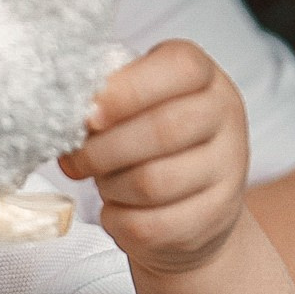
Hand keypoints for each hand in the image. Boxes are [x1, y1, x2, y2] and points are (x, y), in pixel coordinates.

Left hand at [61, 41, 249, 276]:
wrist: (194, 203)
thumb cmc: (153, 142)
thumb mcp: (138, 104)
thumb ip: (110, 98)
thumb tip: (66, 111)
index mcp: (204, 77)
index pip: (180, 68)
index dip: (127, 90)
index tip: (89, 113)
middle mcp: (225, 117)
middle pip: (163, 129)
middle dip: (103, 148)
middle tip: (75, 158)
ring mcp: (227, 169)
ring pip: (153, 182)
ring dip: (109, 185)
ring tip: (101, 181)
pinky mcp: (214, 217)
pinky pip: (151, 225)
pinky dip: (118, 219)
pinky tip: (117, 209)